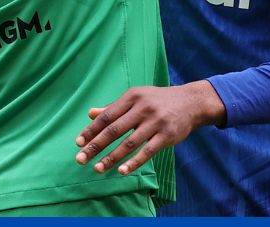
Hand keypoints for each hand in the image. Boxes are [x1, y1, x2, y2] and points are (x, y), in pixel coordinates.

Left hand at [74, 81, 225, 175]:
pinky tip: (122, 171)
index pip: (106, 116)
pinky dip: (134, 162)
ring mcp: (155, 122)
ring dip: (111, 158)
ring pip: (129, 143)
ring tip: (97, 169)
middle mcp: (142, 108)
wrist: (191, 102)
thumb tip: (90, 113)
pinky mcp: (167, 135)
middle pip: (114, 130)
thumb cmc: (158, 100)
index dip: (91, 130)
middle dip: (95, 146)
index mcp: (132, 97)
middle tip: (80, 159)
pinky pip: (147, 151)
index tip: (78, 143)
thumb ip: (114, 107)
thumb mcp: (136, 98)